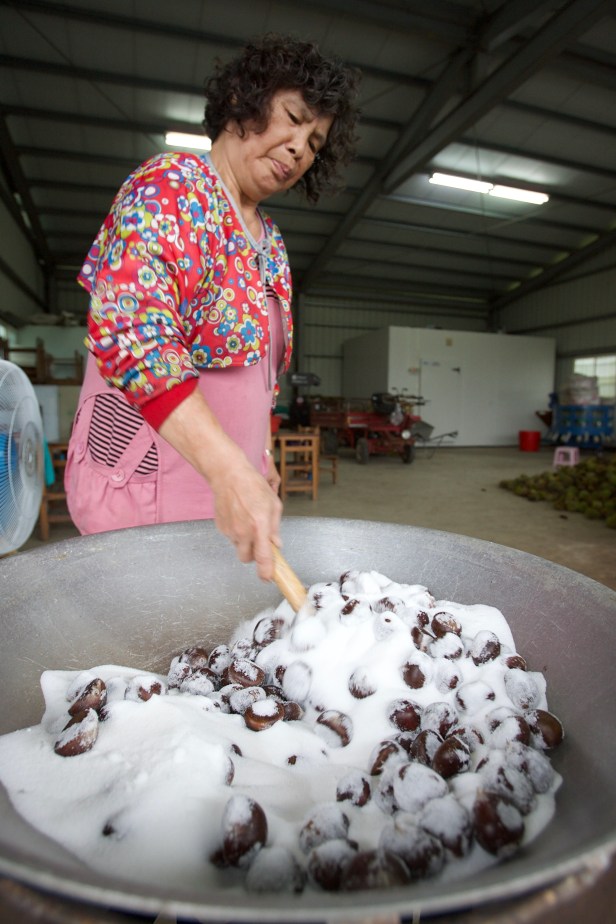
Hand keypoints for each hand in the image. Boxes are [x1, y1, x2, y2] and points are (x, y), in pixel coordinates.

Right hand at [159, 389, 281, 580]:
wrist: (228, 475)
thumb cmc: (253, 486)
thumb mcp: (273, 504)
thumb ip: (275, 528)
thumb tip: (276, 545)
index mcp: (259, 526)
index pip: (263, 557)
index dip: (266, 572)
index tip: (268, 578)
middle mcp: (243, 532)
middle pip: (247, 559)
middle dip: (254, 556)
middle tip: (259, 542)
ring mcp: (230, 531)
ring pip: (239, 547)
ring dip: (245, 542)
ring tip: (248, 521)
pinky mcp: (221, 527)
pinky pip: (231, 537)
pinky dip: (236, 533)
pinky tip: (238, 516)